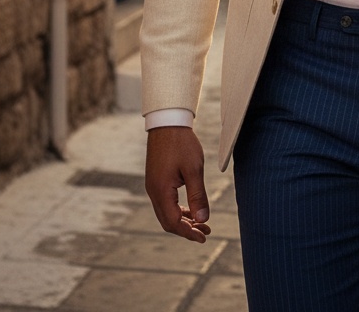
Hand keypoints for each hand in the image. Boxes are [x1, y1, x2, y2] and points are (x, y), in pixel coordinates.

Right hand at [145, 126, 211, 242]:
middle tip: (205, 232)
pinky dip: (179, 209)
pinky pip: (166, 202)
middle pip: (168, 221)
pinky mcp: (156, 180)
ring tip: (202, 223)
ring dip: (183, 219)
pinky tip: (191, 209)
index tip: (204, 237)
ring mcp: (153, 186)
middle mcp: (153, 192)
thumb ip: (198, 196)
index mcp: (160, 191)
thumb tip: (202, 219)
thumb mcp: (194, 169)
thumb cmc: (181, 143)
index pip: (173, 222)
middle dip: (186, 229)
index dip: (188, 232)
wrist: (168, 122)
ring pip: (167, 212)